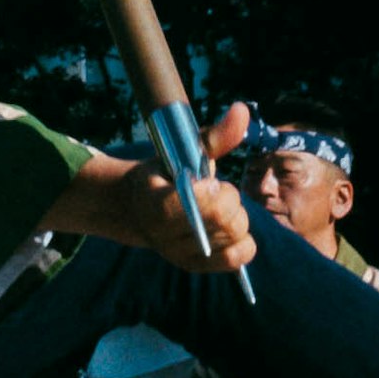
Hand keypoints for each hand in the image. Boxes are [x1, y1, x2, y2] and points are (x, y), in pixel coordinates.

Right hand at [60, 135, 254, 272]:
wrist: (136, 208)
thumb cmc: (164, 173)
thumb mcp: (183, 151)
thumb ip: (215, 136)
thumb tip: (243, 110)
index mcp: (156, 203)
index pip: (201, 204)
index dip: (215, 191)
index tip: (207, 182)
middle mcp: (165, 235)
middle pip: (226, 220)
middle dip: (230, 199)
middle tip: (215, 192)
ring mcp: (180, 254)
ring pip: (235, 237)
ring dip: (236, 218)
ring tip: (217, 209)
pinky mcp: (194, 267)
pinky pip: (236, 260)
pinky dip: (243, 243)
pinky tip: (229, 229)